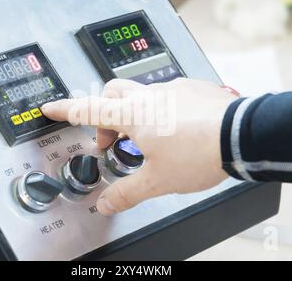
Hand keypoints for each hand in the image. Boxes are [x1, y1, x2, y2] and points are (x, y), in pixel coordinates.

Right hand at [41, 78, 236, 215]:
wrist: (241, 135)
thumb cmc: (199, 154)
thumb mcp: (158, 181)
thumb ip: (128, 192)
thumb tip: (107, 203)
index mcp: (134, 115)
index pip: (88, 109)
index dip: (65, 109)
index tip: (50, 107)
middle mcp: (150, 96)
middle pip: (112, 93)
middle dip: (104, 113)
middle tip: (113, 140)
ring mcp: (172, 89)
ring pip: (141, 94)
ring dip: (135, 114)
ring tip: (149, 140)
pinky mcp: (193, 89)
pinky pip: (168, 95)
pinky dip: (162, 110)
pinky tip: (177, 130)